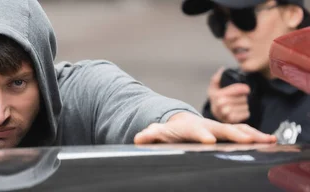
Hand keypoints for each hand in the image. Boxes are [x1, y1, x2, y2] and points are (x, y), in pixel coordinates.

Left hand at [134, 112, 276, 143]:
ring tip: (266, 140)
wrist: (182, 122)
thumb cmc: (171, 131)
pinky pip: (244, 133)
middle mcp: (208, 125)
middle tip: (248, 140)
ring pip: (237, 129)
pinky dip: (257, 136)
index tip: (208, 140)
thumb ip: (151, 134)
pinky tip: (270, 141)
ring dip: (252, 134)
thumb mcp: (159, 133)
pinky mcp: (229, 132)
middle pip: (222, 129)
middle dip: (235, 134)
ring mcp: (220, 127)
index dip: (201, 134)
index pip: (195, 130)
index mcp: (190, 126)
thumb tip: (139, 136)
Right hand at [207, 67, 250, 122]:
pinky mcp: (232, 120)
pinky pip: (246, 114)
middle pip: (243, 98)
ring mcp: (226, 113)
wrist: (213, 116)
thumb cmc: (216, 99)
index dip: (244, 88)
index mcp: (218, 95)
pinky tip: (239, 111)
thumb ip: (217, 78)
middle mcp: (221, 104)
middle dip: (243, 98)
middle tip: (241, 98)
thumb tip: (222, 69)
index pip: (237, 89)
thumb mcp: (213, 88)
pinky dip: (245, 112)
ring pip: (245, 106)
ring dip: (245, 105)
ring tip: (239, 105)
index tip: (247, 89)